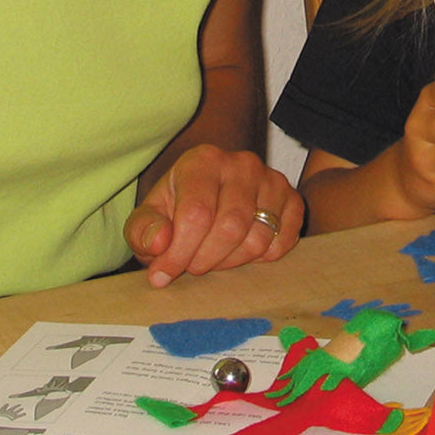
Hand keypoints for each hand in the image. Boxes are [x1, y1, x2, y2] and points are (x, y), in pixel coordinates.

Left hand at [123, 144, 302, 286]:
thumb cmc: (174, 209)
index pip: (196, 214)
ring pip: (258, 238)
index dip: (179, 253)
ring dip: (232, 262)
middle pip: (230, 228)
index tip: (163, 274)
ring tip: (214, 257)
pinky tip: (241, 251)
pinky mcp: (292, 198)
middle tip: (192, 265)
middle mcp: (242, 163)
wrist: (206, 197)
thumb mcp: (148, 217)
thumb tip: (160, 243)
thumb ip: (143, 230)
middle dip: (206, 259)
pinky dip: (262, 258)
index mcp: (203, 161)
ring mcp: (272, 179)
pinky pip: (283, 240)